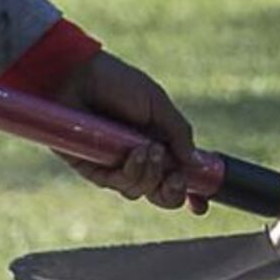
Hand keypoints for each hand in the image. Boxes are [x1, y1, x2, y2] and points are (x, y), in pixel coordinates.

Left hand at [64, 52, 203, 208]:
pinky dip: (130, 172)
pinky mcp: (91, 168)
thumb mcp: (157, 104)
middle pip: (159, 194)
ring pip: (139, 190)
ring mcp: (114, 165)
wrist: (79, 75)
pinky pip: (115, 184)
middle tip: (176, 177)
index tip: (200, 204)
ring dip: (150, 174)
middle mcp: (136, 159)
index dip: (190, 192)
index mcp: (156, 143)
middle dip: (172, 191)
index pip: (176, 176)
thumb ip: (179, 133)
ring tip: (149, 149)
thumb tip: (194, 163)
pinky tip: (135, 153)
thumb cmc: (117, 83)